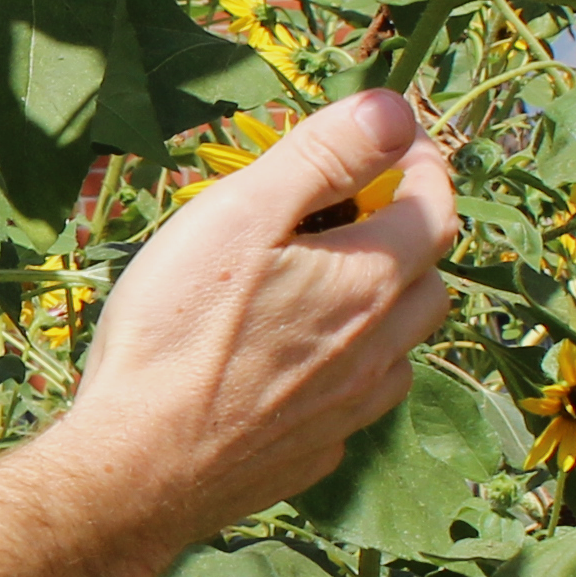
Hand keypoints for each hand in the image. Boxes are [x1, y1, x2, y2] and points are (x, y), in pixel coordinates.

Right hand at [48, 91, 462, 576]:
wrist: (139, 467)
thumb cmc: (177, 331)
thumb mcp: (243, 214)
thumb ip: (324, 155)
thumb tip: (394, 110)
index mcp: (370, 281)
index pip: (436, 208)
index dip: (423, 165)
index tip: (394, 143)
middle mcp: (379, 349)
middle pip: (431, 279)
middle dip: (409, 235)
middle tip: (355, 212)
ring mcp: (352, 410)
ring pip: (403, 345)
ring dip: (387, 307)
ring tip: (330, 287)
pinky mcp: (316, 452)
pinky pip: (359, 400)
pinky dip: (350, 368)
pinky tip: (298, 362)